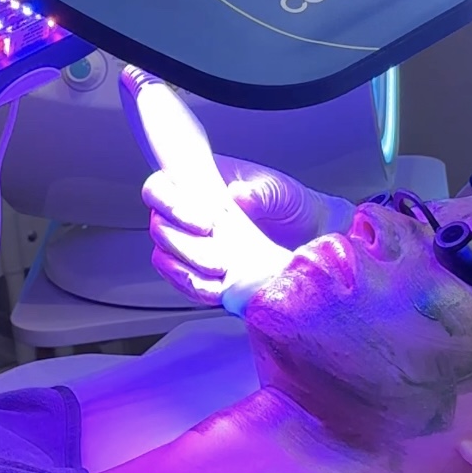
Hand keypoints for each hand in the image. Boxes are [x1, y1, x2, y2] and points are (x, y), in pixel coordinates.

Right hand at [142, 157, 355, 303]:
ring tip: (219, 273)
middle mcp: (191, 211)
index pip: (162, 187)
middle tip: (217, 256)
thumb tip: (238, 194)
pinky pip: (182, 280)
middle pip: (160, 225)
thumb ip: (260, 191)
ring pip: (164, 256)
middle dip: (184, 244)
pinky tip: (215, 290)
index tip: (204, 222)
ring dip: (186, 269)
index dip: (171, 205)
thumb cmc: (291, 204)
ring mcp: (194, 242)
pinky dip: (194, 288)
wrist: (311, 235)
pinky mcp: (202, 270)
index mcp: (203, 182)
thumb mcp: (281, 191)